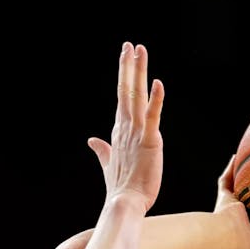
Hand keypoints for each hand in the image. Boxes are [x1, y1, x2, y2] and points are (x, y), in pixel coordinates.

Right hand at [88, 43, 163, 209]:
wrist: (124, 203)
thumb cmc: (120, 187)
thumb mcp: (109, 163)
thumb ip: (101, 149)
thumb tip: (91, 140)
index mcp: (118, 131)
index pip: (122, 98)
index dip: (124, 75)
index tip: (126, 56)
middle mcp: (125, 128)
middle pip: (126, 90)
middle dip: (128, 66)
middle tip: (129, 44)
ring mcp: (136, 133)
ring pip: (136, 96)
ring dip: (138, 72)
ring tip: (139, 50)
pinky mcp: (149, 141)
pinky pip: (152, 116)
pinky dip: (155, 99)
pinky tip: (158, 82)